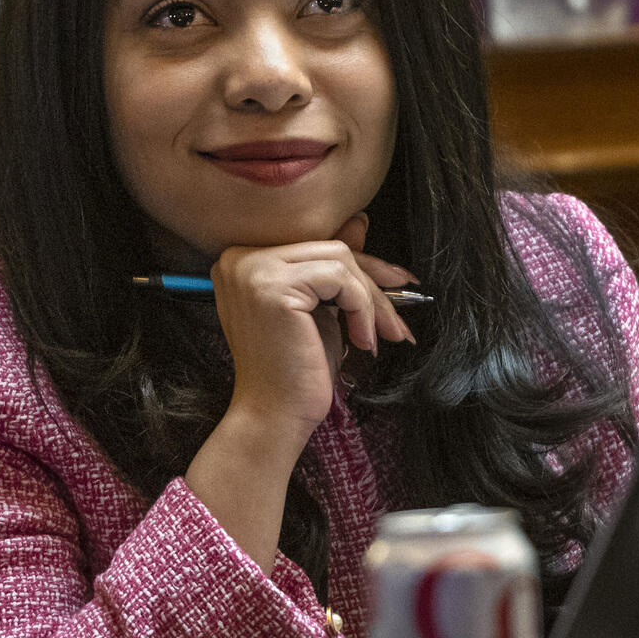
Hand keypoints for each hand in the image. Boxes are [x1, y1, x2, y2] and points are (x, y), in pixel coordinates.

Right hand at [184, 216, 413, 569]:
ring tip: (380, 338)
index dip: (361, 266)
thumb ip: (333, 268)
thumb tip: (360, 221)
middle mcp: (239, 257)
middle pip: (330, 248)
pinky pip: (340, 279)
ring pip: (340, 260)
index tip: (397, 284)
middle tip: (399, 320)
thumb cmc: (295, 369)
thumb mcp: (320, 310)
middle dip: (373, 284)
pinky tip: (363, 342)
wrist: (274, 416)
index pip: (315, 246)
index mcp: (242, 260)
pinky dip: (363, 310)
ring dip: (371, 302)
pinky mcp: (273, 285)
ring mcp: (252, 268)